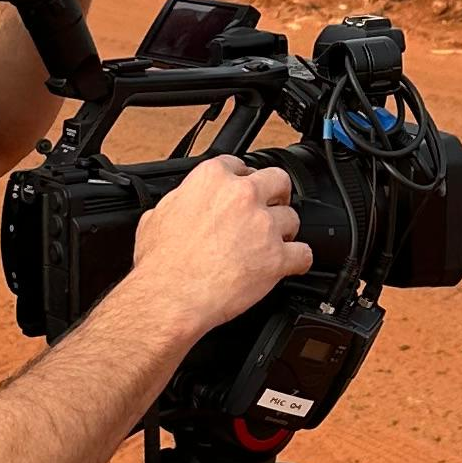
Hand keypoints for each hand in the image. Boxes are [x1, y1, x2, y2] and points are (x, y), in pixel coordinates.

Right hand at [131, 159, 310, 338]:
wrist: (169, 297)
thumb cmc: (160, 263)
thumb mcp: (157, 215)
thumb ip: (180, 200)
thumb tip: (184, 202)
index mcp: (212, 179)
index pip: (240, 165)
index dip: (242, 180)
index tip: (242, 190)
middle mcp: (242, 196)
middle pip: (278, 181)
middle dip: (275, 195)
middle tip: (268, 210)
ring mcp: (263, 225)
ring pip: (292, 218)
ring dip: (284, 232)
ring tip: (270, 245)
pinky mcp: (277, 257)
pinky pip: (304, 254)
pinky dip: (298, 261)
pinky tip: (290, 264)